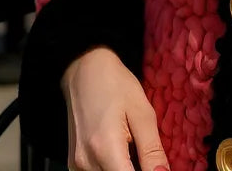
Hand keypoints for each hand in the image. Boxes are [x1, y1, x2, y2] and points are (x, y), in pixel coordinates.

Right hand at [61, 47, 169, 170]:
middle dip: (138, 170)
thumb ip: (151, 149)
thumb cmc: (116, 85)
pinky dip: (113, 167)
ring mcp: (77, 165)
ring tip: (133, 148)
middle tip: (147, 153)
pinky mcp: (74, 163)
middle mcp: (86, 163)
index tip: (157, 165)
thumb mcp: (142, 112)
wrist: (85, 70)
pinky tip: (121, 152)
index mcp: (105, 149)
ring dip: (125, 169)